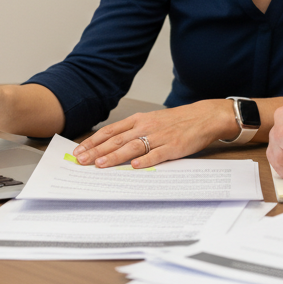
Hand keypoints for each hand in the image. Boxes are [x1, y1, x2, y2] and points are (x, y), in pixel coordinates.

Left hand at [71, 100, 238, 169]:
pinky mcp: (173, 147)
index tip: (79, 150)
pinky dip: (145, 161)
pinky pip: (157, 155)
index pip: (111, 131)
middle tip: (81, 161)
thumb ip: (132, 131)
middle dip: (97, 151)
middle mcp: (146, 127)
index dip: (93, 141)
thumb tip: (110, 145)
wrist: (203, 117)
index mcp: (139, 120)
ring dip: (115, 156)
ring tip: (100, 164)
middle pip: (117, 140)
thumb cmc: (176, 121)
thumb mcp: (151, 120)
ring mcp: (160, 137)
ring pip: (133, 147)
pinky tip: (134, 166)